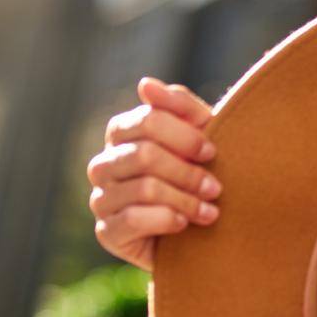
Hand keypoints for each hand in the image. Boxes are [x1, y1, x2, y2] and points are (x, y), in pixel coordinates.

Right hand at [86, 77, 222, 271]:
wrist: (199, 229)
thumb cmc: (200, 170)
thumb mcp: (200, 133)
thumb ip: (178, 105)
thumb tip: (145, 84)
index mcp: (122, 132)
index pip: (148, 120)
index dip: (185, 136)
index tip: (213, 152)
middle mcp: (104, 163)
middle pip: (146, 155)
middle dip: (188, 172)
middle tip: (216, 188)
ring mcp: (101, 198)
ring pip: (144, 188)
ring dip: (185, 199)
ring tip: (210, 210)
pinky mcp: (106, 232)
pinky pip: (134, 220)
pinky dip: (167, 220)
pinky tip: (184, 224)